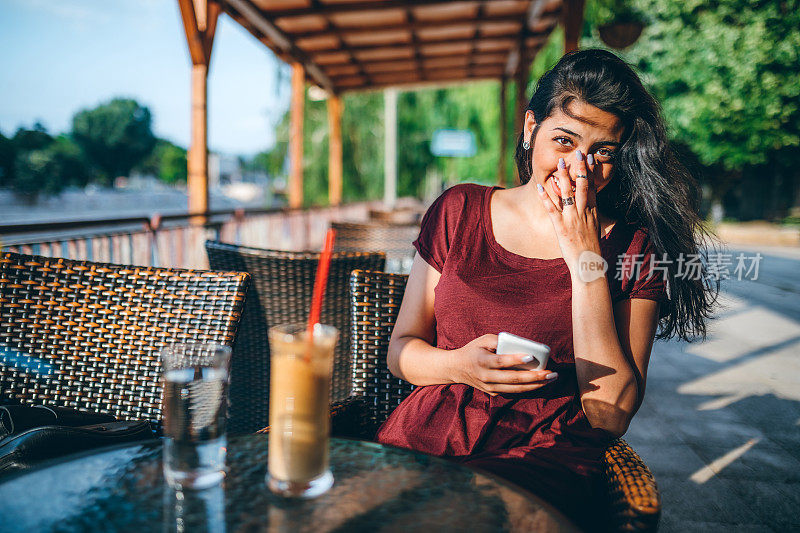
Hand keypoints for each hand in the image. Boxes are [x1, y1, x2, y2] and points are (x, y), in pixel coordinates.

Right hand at [451, 334, 558, 395]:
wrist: (456, 368)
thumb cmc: (473, 350)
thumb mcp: (482, 340)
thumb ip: (499, 340)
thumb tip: (519, 344)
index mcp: (482, 361)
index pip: (501, 362)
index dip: (516, 360)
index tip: (531, 357)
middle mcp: (486, 377)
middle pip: (512, 379)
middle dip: (534, 376)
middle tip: (551, 373)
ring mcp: (489, 387)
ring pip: (515, 389)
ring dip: (535, 385)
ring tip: (550, 379)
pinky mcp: (493, 393)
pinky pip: (513, 391)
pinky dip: (527, 387)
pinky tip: (540, 382)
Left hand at [536, 150, 601, 276]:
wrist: (589, 264)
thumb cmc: (591, 249)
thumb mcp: (595, 229)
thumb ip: (591, 215)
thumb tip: (589, 206)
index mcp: (593, 212)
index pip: (593, 188)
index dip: (591, 172)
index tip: (590, 158)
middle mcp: (584, 213)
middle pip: (583, 186)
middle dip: (580, 168)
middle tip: (578, 152)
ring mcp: (572, 219)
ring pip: (568, 193)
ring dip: (563, 177)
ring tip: (560, 162)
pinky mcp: (561, 227)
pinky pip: (552, 209)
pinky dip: (545, 197)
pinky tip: (540, 186)